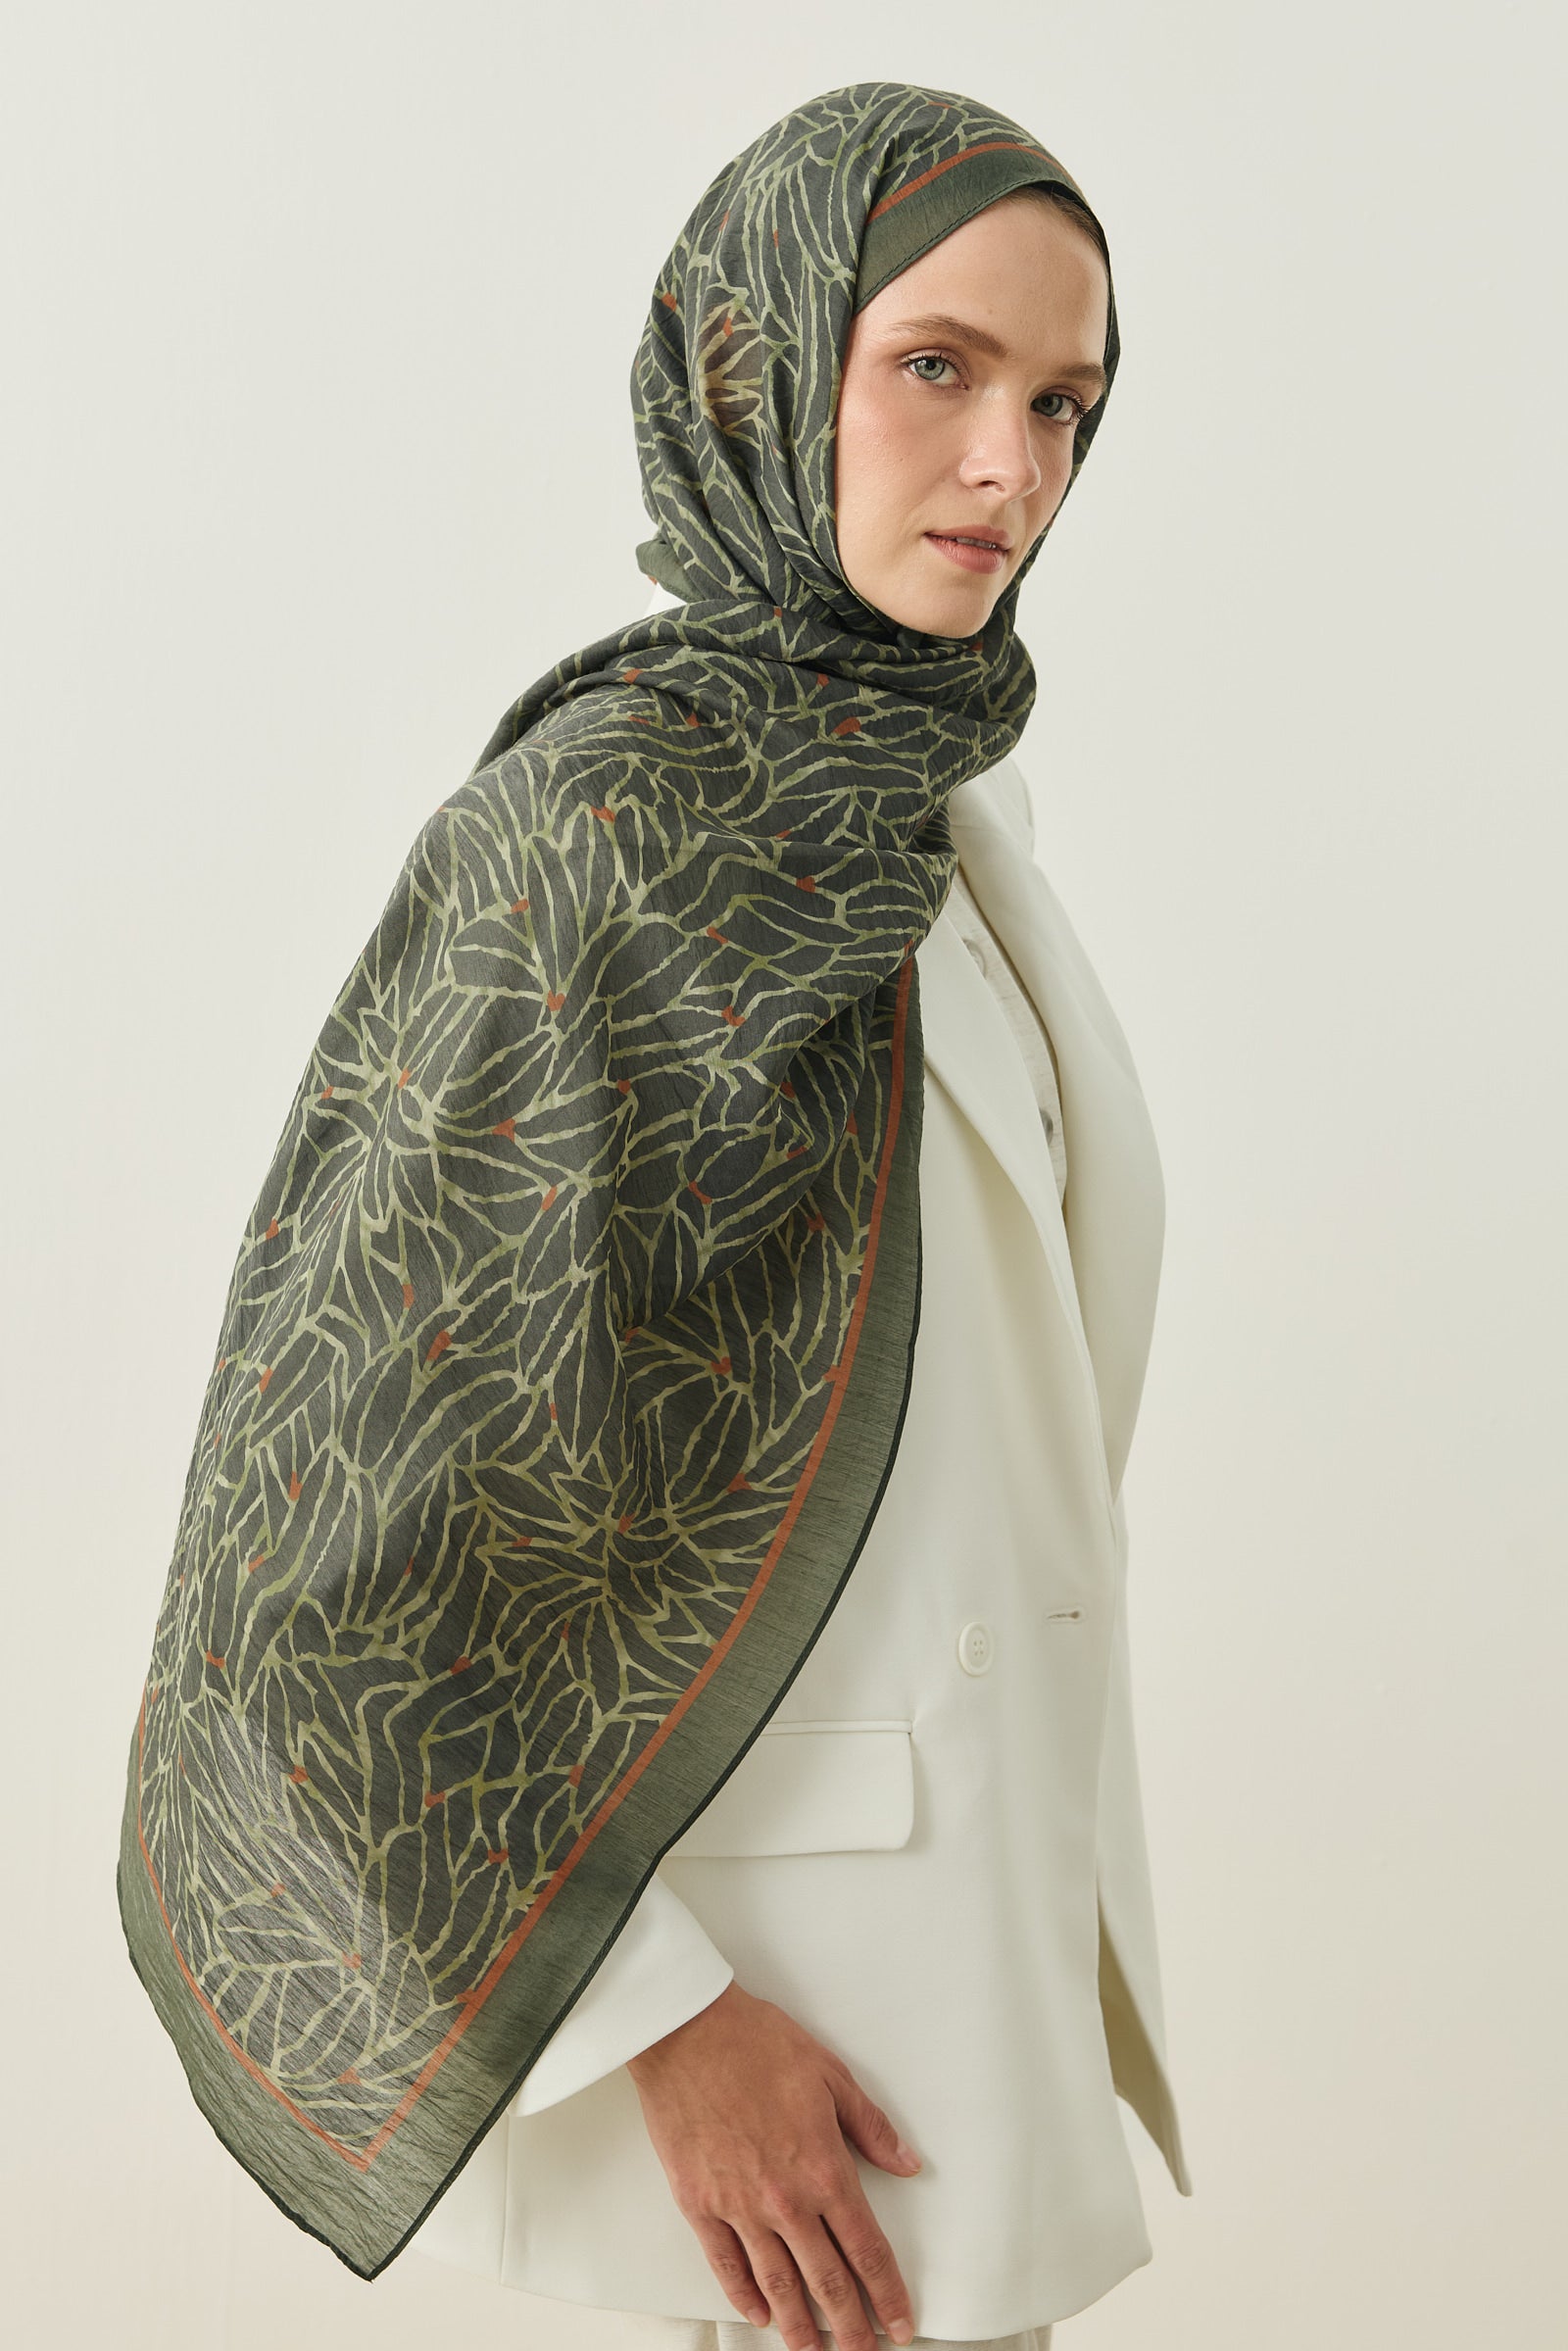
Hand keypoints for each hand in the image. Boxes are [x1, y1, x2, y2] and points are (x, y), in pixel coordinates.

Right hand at [626, 1978, 922, 2349]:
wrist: (688, 2033)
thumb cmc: (755, 2043)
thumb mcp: (830, 2074)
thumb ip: (870, 2126)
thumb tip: (905, 2162)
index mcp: (823, 2169)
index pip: (866, 2249)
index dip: (887, 2292)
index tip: (899, 2319)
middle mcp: (785, 2200)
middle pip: (827, 2281)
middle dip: (851, 2325)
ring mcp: (739, 2207)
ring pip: (778, 2285)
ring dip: (800, 2326)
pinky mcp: (700, 2204)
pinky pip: (726, 2265)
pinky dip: (744, 2296)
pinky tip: (758, 2313)